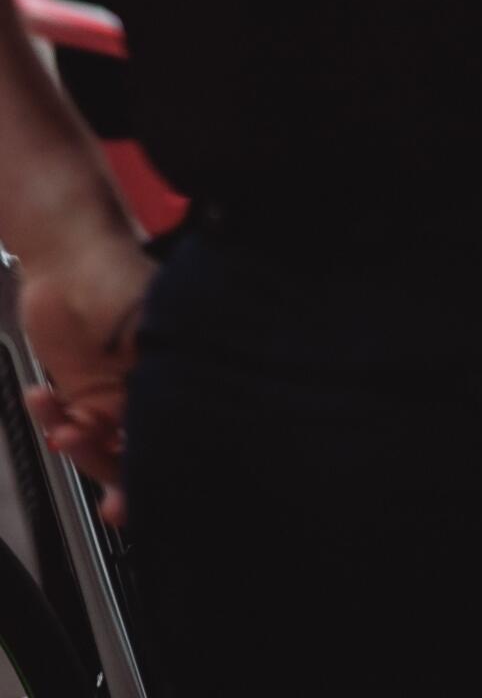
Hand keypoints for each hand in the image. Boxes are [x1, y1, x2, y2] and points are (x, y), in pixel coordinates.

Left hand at [21, 232, 153, 524]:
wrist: (65, 255)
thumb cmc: (115, 278)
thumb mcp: (140, 330)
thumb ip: (148, 377)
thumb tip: (150, 430)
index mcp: (169, 374)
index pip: (165, 432)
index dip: (150, 467)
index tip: (135, 495)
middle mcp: (142, 390)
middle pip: (132, 451)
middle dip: (112, 470)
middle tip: (103, 490)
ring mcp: (109, 393)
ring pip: (96, 444)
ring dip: (76, 445)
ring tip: (64, 431)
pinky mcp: (75, 390)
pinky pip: (64, 423)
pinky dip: (50, 420)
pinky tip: (43, 399)